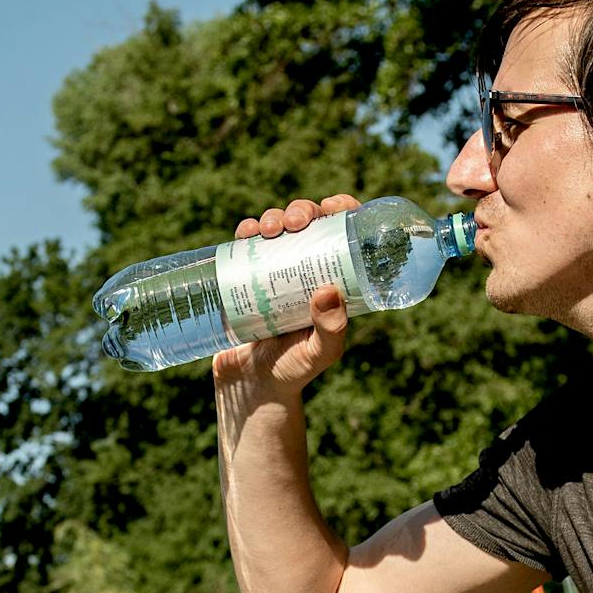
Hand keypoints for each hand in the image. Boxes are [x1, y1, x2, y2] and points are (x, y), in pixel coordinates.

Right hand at [211, 194, 360, 401]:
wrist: (251, 385)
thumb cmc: (294, 371)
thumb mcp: (319, 354)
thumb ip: (330, 331)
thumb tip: (328, 292)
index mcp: (336, 281)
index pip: (346, 235)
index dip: (342, 211)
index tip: (332, 207)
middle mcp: (308, 270)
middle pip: (310, 224)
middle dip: (303, 210)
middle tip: (295, 222)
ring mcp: (277, 270)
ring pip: (279, 227)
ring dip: (274, 216)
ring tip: (268, 229)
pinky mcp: (247, 275)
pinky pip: (248, 243)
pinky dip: (247, 230)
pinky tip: (246, 232)